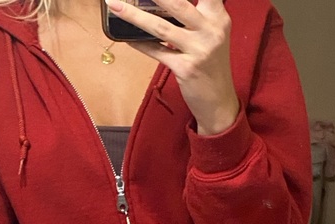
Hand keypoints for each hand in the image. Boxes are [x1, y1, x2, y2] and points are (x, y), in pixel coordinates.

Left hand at [105, 0, 239, 135]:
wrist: (219, 102)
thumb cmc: (212, 67)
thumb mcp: (212, 36)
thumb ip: (196, 16)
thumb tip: (163, 3)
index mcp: (218, 18)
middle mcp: (211, 31)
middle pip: (177, 3)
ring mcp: (198, 51)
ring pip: (161, 27)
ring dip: (134, 15)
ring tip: (115, 4)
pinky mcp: (186, 69)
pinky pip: (157, 52)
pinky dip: (140, 44)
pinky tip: (127, 38)